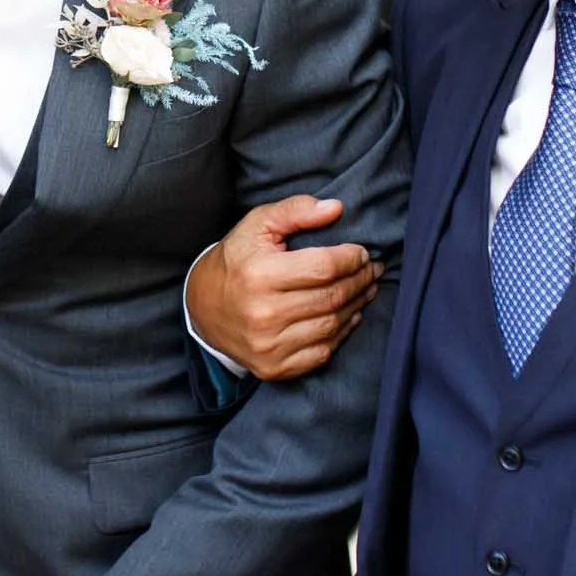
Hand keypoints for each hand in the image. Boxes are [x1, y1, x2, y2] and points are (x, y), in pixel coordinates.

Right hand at [185, 195, 377, 381]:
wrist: (203, 308)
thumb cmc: (236, 260)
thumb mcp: (257, 225)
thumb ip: (295, 210)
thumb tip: (336, 209)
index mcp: (259, 274)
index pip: (323, 267)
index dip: (351, 259)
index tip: (362, 253)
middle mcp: (263, 313)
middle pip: (332, 296)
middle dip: (360, 280)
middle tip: (372, 269)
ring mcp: (268, 345)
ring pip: (332, 324)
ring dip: (357, 305)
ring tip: (366, 289)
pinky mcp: (273, 367)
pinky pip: (322, 351)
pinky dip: (342, 332)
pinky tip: (349, 316)